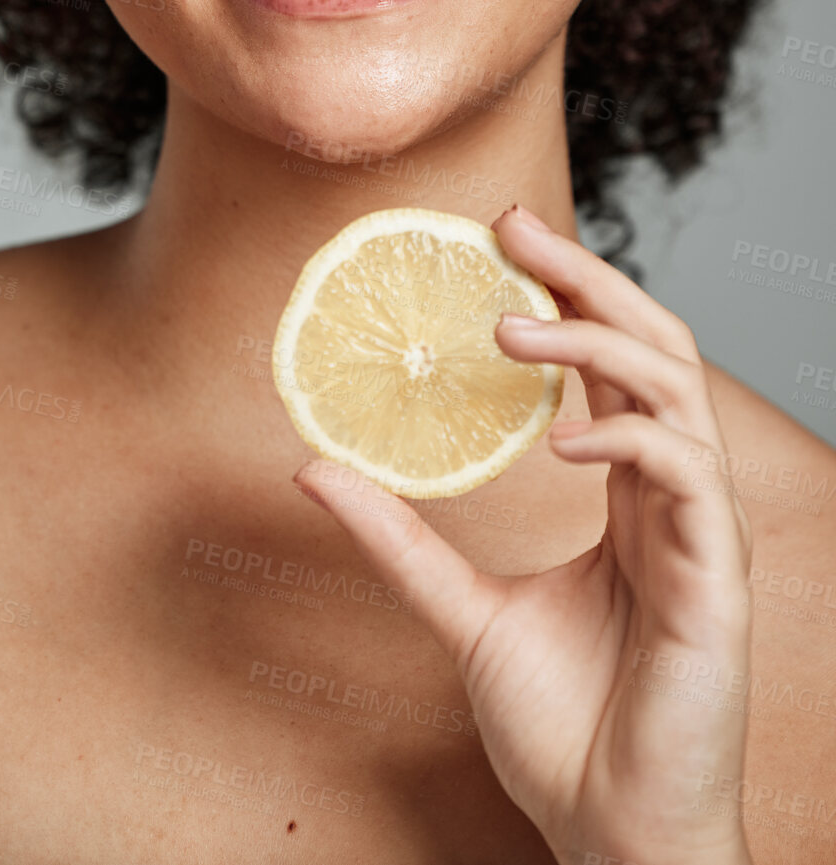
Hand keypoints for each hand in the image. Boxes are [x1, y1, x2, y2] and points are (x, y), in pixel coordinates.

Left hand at [294, 204, 753, 864]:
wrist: (613, 835)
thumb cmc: (563, 727)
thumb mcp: (463, 611)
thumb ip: (400, 540)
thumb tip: (312, 468)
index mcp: (628, 498)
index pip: (612, 364)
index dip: (569, 292)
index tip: (502, 235)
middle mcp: (671, 500)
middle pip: (656, 348)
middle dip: (593, 278)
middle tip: (516, 226)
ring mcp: (701, 535)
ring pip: (678, 392)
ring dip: (600, 341)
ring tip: (514, 324)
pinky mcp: (717, 583)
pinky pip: (688, 478)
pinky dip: (631, 437)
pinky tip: (567, 437)